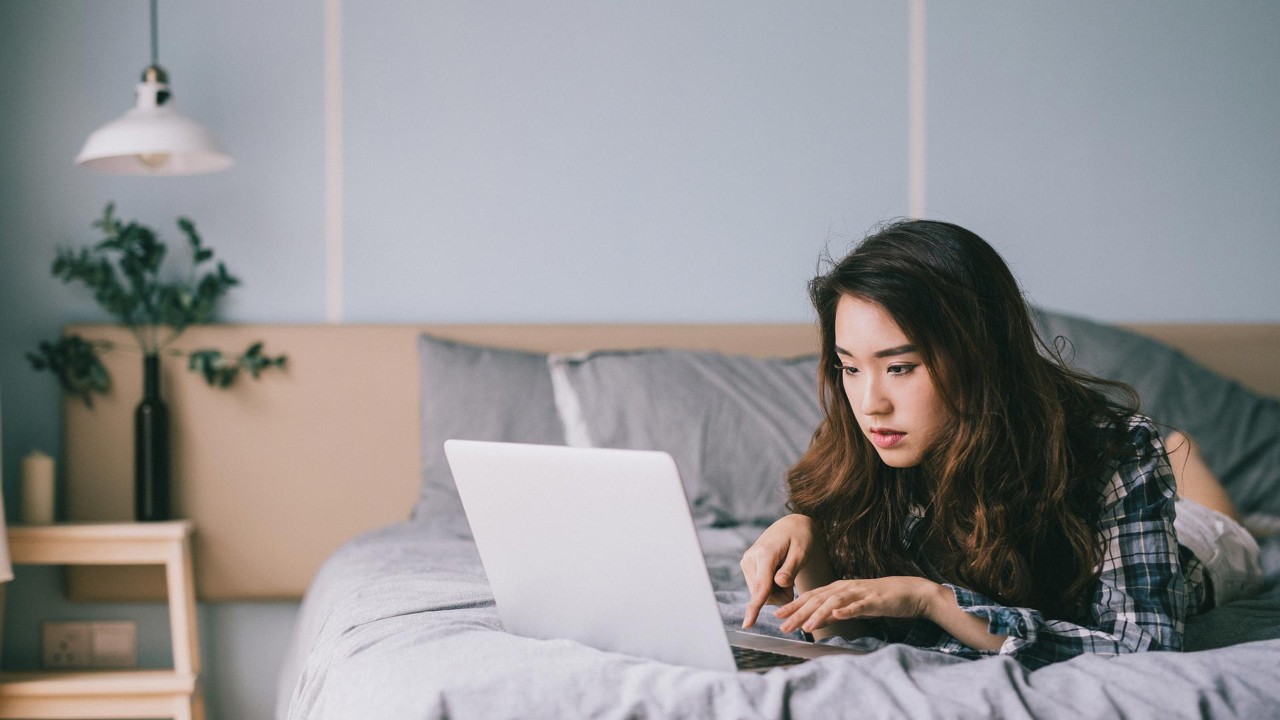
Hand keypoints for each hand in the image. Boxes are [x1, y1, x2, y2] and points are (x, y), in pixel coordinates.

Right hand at [740, 514, 819, 627]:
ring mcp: (747, 562)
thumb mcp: (802, 552)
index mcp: (765, 554)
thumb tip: (779, 584)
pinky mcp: (747, 566)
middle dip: (781, 594)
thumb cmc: (800, 537)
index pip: (761, 586)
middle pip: (764, 594)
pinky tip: (777, 572)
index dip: (755, 607)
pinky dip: (771, 586)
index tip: (747, 623)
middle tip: (791, 577)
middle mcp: (751, 559)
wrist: (790, 525)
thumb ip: (790, 569)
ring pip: (761, 594)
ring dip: (776, 590)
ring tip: (785, 572)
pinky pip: (759, 588)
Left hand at [775, 576, 939, 634]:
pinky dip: (847, 610)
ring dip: (818, 614)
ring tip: (805, 626)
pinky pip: (859, 605)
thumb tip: (812, 621)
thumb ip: (832, 611)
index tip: (776, 615)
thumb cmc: (879, 599)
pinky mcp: (874, 600)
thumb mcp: (851, 605)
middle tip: (782, 625)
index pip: (811, 597)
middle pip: (817, 599)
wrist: (909, 592)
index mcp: (838, 588)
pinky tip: (837, 616)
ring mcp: (860, 593)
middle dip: (798, 612)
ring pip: (834, 602)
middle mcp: (845, 588)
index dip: (793, 605)